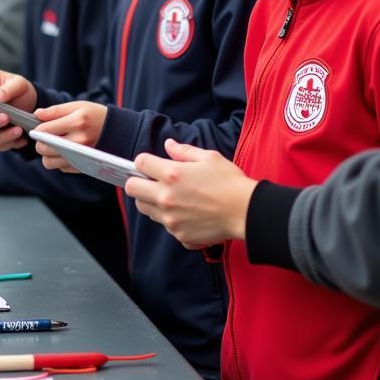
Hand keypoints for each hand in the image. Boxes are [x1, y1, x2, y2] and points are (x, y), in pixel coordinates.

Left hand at [32, 101, 108, 171]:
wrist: (118, 132)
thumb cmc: (95, 116)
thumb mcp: (77, 106)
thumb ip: (55, 110)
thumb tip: (36, 114)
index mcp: (77, 122)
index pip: (44, 130)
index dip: (37, 129)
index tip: (39, 127)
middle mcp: (79, 141)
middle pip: (43, 148)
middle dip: (40, 142)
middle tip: (46, 137)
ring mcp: (81, 156)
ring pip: (49, 162)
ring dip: (47, 154)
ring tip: (54, 145)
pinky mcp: (82, 166)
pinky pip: (60, 168)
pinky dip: (59, 161)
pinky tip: (66, 151)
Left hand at [124, 139, 257, 248]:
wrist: (247, 212)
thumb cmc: (230, 182)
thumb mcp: (209, 158)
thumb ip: (184, 151)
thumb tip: (168, 145)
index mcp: (171, 174)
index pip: (139, 163)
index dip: (145, 162)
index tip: (152, 165)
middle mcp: (166, 197)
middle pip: (132, 188)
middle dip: (139, 183)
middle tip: (153, 182)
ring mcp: (171, 218)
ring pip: (145, 209)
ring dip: (152, 201)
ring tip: (172, 198)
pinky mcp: (179, 234)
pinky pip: (164, 225)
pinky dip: (170, 219)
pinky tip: (186, 214)